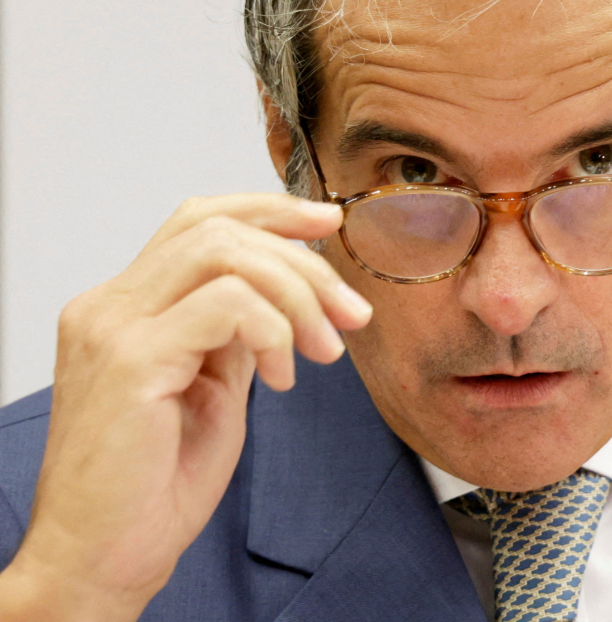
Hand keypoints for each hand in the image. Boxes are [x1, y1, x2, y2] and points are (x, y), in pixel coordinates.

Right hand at [0, 194, 371, 621]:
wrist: (105, 558)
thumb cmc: (154, 485)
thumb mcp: (212, 388)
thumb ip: (236, 333)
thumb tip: (287, 293)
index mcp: (124, 307)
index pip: (199, 221)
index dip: (270, 211)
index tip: (329, 224)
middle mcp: (109, 306)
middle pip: (218, 227)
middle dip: (303, 260)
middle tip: (350, 311)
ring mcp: (113, 328)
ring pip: (225, 253)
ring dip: (297, 294)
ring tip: (324, 350)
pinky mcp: (132, 360)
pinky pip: (227, 304)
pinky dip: (274, 330)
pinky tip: (282, 378)